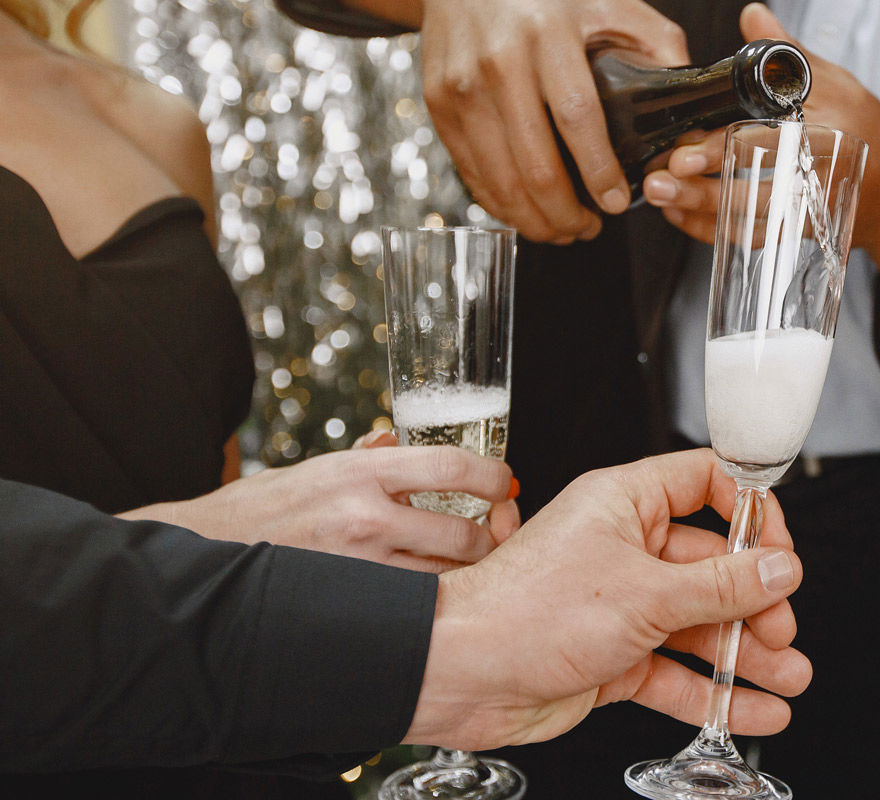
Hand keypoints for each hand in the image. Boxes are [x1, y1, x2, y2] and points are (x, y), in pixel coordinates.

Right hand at [122, 445, 518, 571]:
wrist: (203, 554)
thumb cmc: (262, 509)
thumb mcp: (319, 468)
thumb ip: (369, 459)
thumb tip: (401, 442)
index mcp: (362, 472)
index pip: (454, 469)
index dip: (495, 477)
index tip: (505, 484)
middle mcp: (364, 517)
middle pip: (467, 535)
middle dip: (494, 537)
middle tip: (497, 533)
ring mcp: (358, 566)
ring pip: (447, 579)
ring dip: (469, 575)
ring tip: (468, 566)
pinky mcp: (350, 603)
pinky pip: (414, 607)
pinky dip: (435, 601)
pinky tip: (436, 594)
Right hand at [402, 0, 688, 242]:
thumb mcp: (608, 0)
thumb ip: (656, 43)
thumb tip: (687, 97)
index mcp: (549, 35)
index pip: (578, 116)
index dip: (598, 169)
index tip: (615, 201)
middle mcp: (501, 62)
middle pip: (535, 164)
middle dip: (567, 213)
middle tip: (591, 229)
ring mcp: (464, 88)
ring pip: (500, 179)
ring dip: (535, 220)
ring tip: (563, 230)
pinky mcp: (440, 106)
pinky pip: (471, 172)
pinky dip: (501, 203)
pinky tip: (526, 212)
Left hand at [405, 449, 809, 748]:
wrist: (461, 675)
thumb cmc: (525, 613)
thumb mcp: (645, 594)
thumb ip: (721, 585)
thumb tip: (778, 569)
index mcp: (626, 504)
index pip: (706, 484)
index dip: (750, 512)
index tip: (780, 548)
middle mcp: (624, 548)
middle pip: (713, 565)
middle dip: (756, 603)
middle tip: (783, 632)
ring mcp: (619, 605)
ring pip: (699, 625)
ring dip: (744, 655)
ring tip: (789, 678)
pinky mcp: (612, 656)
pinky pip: (676, 671)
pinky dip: (713, 692)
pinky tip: (751, 709)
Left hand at [641, 3, 879, 324]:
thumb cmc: (868, 135)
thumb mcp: (839, 84)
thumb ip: (790, 53)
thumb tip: (753, 17)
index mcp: (827, 135)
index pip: (769, 143)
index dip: (722, 149)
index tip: (685, 151)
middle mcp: (815, 179)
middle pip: (752, 193)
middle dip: (702, 191)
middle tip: (662, 180)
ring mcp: (804, 212)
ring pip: (747, 222)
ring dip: (700, 213)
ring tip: (663, 196)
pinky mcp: (795, 233)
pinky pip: (750, 240)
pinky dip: (713, 233)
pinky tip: (682, 216)